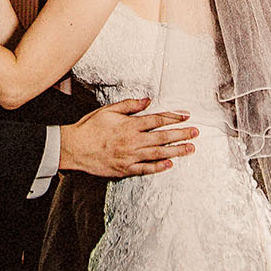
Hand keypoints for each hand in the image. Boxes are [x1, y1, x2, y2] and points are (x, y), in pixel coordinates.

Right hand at [58, 99, 196, 177]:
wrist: (74, 148)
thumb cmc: (90, 127)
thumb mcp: (108, 110)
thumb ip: (129, 105)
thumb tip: (147, 100)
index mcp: (130, 125)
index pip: (157, 120)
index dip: (173, 117)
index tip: (186, 116)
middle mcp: (133, 141)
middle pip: (162, 137)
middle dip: (181, 134)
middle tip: (196, 132)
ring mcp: (130, 157)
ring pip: (158, 154)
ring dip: (176, 151)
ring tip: (190, 149)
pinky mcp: (125, 169)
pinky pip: (145, 169)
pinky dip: (158, 168)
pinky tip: (170, 165)